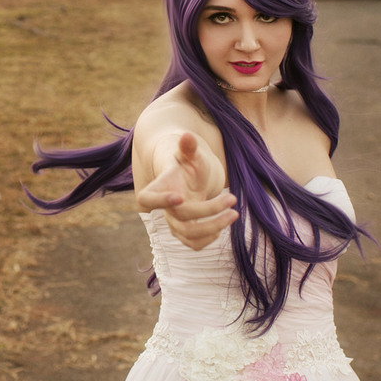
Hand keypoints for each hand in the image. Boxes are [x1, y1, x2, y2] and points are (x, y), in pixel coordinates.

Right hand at [136, 132, 237, 249]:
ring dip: (214, 227)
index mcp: (159, 187)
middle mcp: (164, 209)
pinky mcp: (184, 233)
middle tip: (233, 198)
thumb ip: (188, 147)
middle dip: (210, 210)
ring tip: (234, 214)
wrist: (188, 178)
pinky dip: (209, 238)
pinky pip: (193, 244)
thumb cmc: (188, 163)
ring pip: (188, 235)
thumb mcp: (190, 154)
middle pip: (181, 218)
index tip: (180, 197)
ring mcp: (173, 223)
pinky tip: (222, 225)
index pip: (147, 199)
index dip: (161, 201)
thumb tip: (187, 136)